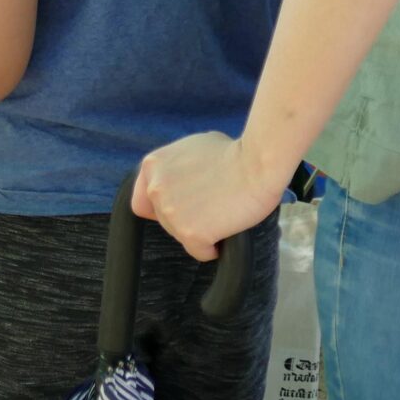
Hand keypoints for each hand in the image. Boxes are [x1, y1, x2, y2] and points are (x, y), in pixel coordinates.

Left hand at [133, 132, 284, 262]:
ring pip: (181, 236)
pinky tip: (227, 230)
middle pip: (164, 221)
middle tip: (212, 204)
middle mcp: (155, 190)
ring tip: (223, 213)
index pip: (142, 202)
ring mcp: (171, 213)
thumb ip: (175, 166)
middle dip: (186, 217)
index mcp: (152, 166)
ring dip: (200, 231)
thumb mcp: (191, 147)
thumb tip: (177, 180)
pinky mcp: (191, 234)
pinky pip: (200, 252)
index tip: (182, 206)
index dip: (161, 207)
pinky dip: (213, 248)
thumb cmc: (233, 152)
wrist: (257, 164)